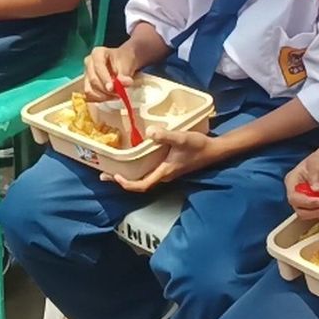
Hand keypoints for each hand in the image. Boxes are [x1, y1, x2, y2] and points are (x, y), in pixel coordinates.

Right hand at [82, 45, 138, 100]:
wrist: (123, 62)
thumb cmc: (124, 60)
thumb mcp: (127, 64)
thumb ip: (124, 75)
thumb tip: (124, 83)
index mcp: (97, 53)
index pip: (98, 67)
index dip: (104, 78)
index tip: (112, 88)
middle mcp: (89, 62)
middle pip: (93, 79)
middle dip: (105, 90)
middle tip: (118, 94)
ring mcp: (86, 74)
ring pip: (90, 89)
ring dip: (103, 96)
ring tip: (116, 95)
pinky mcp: (87, 84)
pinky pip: (90, 95)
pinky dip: (100, 99)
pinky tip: (110, 97)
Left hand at [103, 128, 223, 191]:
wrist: (214, 150)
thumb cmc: (198, 146)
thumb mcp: (181, 138)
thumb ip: (166, 136)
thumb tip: (150, 133)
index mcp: (164, 172)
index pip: (142, 186)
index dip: (126, 184)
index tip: (115, 176)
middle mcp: (164, 175)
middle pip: (139, 183)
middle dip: (121, 180)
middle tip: (105, 173)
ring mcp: (167, 172)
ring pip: (144, 177)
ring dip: (129, 174)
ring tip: (115, 166)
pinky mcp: (170, 167)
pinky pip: (150, 171)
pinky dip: (138, 167)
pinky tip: (135, 157)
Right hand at [285, 145, 318, 219]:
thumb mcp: (318, 161)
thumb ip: (315, 173)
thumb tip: (315, 189)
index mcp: (292, 182)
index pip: (294, 197)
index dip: (306, 202)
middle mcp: (297, 194)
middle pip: (302, 211)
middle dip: (318, 209)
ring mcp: (307, 202)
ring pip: (314, 214)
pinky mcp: (318, 206)